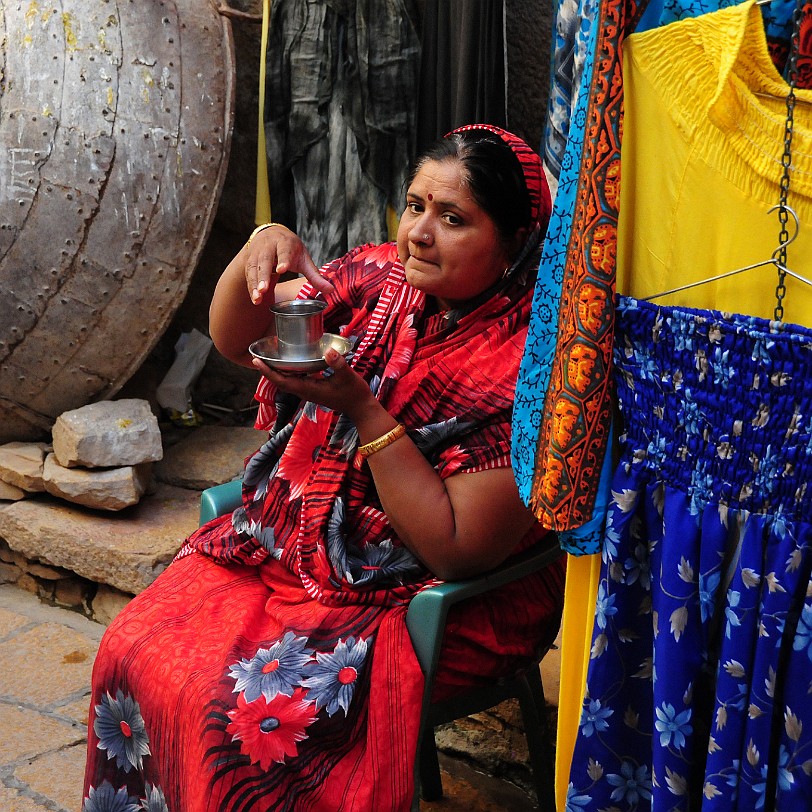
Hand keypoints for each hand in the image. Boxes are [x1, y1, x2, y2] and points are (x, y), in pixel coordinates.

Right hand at [245, 225, 334, 303]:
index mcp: (285, 243)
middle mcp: (269, 246)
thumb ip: (315, 275)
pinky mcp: (249, 260)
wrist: (270, 234)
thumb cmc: (290, 249)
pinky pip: (248, 274)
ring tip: (257, 298)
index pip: (284, 251)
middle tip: (264, 289)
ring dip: (255, 284)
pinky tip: (254, 298)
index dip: (283, 260)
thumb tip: (330, 290)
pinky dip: (251, 286)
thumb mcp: (304, 259)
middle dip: (263, 275)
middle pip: (265, 260)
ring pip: (254, 268)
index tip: (281, 269)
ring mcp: (257, 252)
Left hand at [252, 347, 376, 420]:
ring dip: (277, 372)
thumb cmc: (355, 393)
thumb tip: (328, 351)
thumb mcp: (348, 376)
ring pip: (288, 382)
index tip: (257, 362)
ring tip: (269, 359)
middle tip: (258, 357)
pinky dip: (289, 373)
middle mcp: (306, 392)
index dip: (269, 372)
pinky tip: (290, 364)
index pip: (283, 381)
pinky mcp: (315, 390)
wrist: (361, 408)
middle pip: (281, 382)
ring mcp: (310, 392)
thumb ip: (338, 364)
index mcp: (309, 389)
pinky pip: (296, 381)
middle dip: (268, 371)